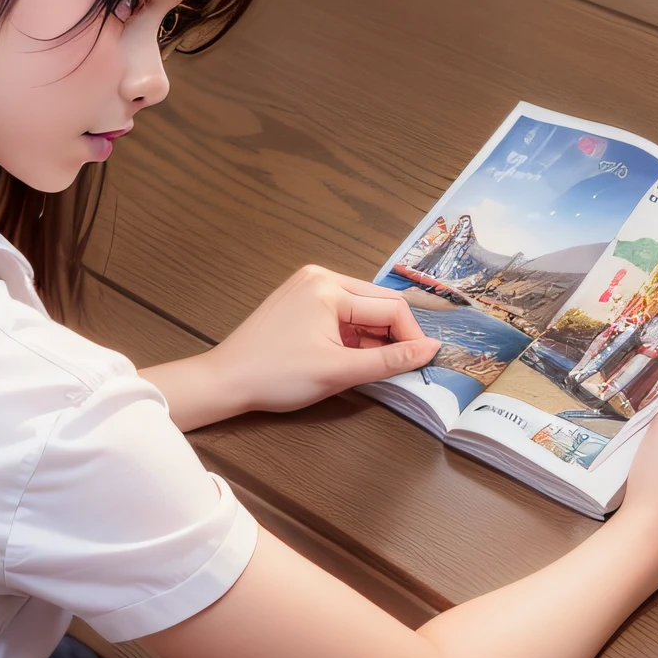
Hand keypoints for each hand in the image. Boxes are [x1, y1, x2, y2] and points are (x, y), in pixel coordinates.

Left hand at [213, 265, 439, 414]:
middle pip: (377, 302)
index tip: (424, 363)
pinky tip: (351, 357)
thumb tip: (430, 349)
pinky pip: (340, 313)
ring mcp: (307, 286)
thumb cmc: (276, 376)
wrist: (226, 381)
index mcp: (328, 286)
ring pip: (360, 309)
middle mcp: (319, 277)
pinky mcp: (299, 301)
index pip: (390, 306)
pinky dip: (352, 335)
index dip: (411, 336)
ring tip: (373, 366)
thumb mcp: (340, 371)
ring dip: (373, 336)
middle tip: (403, 366)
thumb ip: (390, 359)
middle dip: (394, 334)